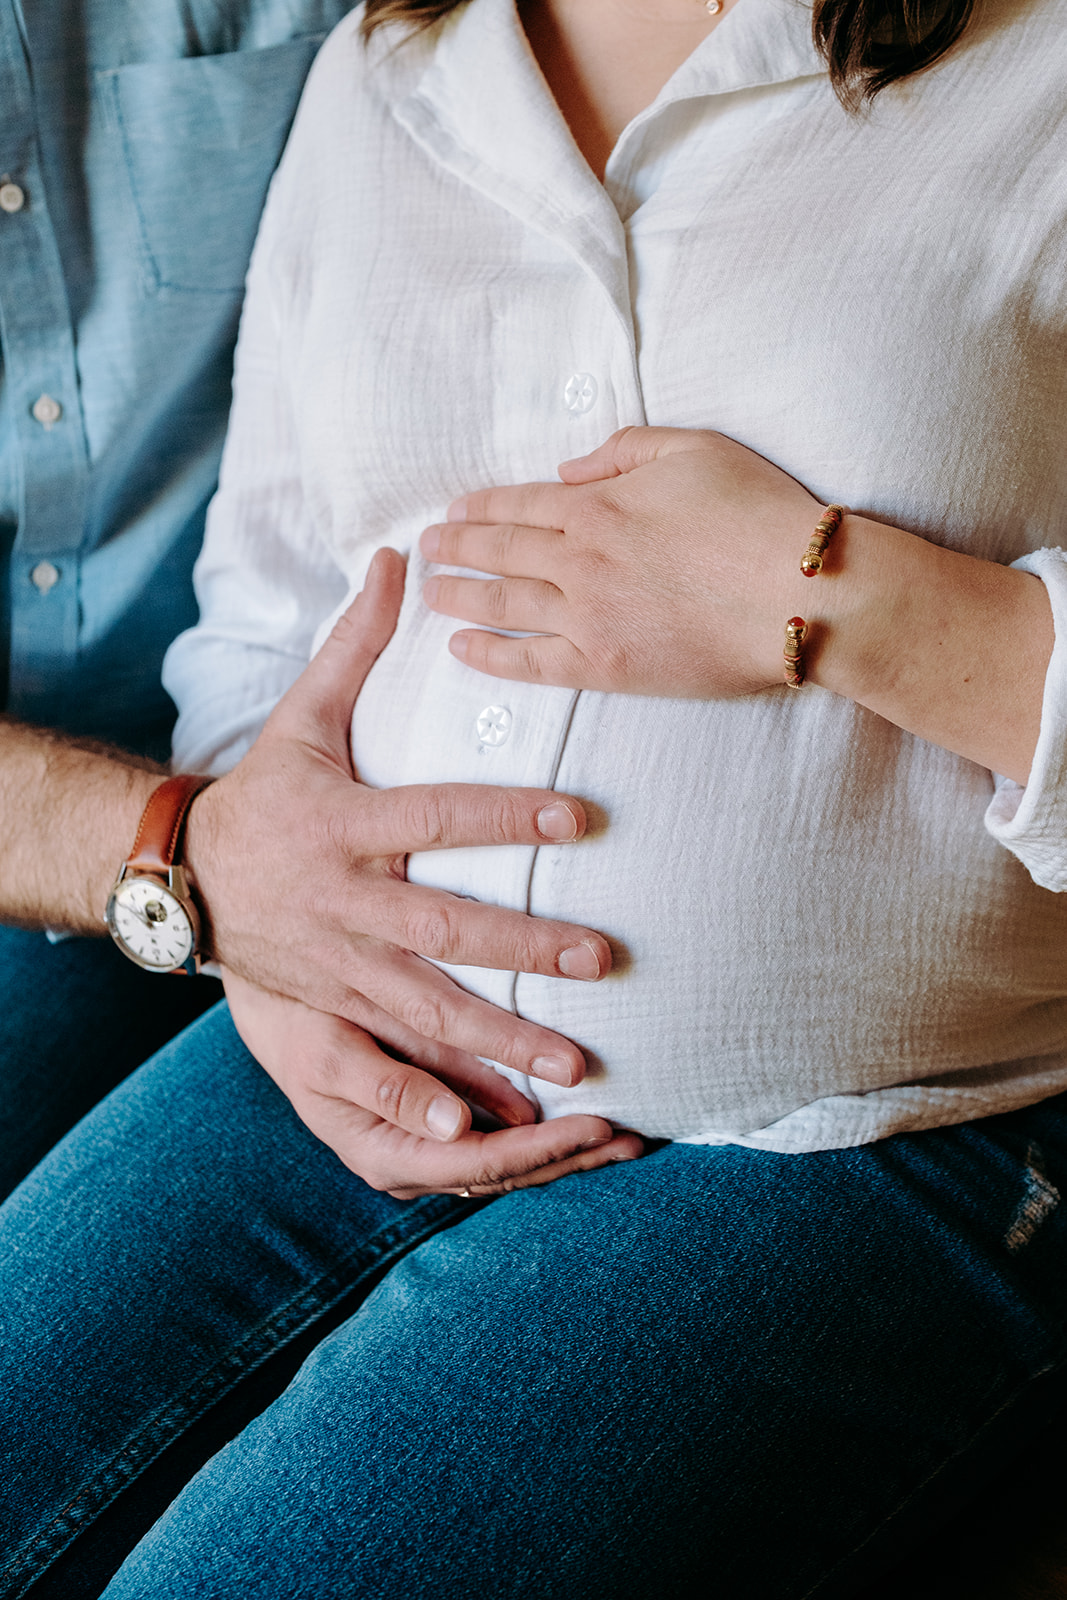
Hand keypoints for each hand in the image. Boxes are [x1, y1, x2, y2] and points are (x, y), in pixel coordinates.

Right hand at [185, 549, 611, 1094]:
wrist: (183, 877)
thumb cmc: (266, 791)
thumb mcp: (301, 716)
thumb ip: (356, 644)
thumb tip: (398, 555)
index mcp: (344, 821)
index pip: (435, 814)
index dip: (503, 813)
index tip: (578, 813)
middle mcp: (343, 898)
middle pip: (443, 925)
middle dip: (523, 944)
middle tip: (600, 956)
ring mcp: (338, 963)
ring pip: (425, 1004)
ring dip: (501, 1036)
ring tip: (576, 1059)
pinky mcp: (333, 1008)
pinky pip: (390, 1056)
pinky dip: (438, 1090)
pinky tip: (495, 1116)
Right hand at [223, 970, 642, 1199]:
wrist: (263, 997)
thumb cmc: (289, 1017)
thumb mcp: (326, 1052)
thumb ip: (388, 1089)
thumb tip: (456, 1128)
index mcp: (382, 1153)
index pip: (479, 1165)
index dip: (541, 1149)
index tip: (597, 1125)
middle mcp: (409, 1161)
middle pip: (505, 1171)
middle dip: (571, 1155)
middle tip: (634, 1135)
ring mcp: (425, 1145)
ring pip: (510, 1158)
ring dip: (569, 1147)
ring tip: (630, 1132)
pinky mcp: (438, 1117)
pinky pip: (502, 1131)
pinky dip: (548, 1125)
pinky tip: (589, 1110)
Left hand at [420, 426, 822, 698]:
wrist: (799, 593)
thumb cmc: (759, 515)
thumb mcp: (696, 449)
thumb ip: (624, 451)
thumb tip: (567, 470)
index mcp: (599, 503)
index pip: (521, 503)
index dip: (481, 506)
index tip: (454, 510)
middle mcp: (580, 558)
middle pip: (500, 550)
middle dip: (456, 547)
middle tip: (427, 549)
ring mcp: (587, 615)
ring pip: (503, 603)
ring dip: (460, 596)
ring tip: (431, 594)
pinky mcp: (604, 666)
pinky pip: (529, 662)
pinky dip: (488, 655)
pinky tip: (459, 649)